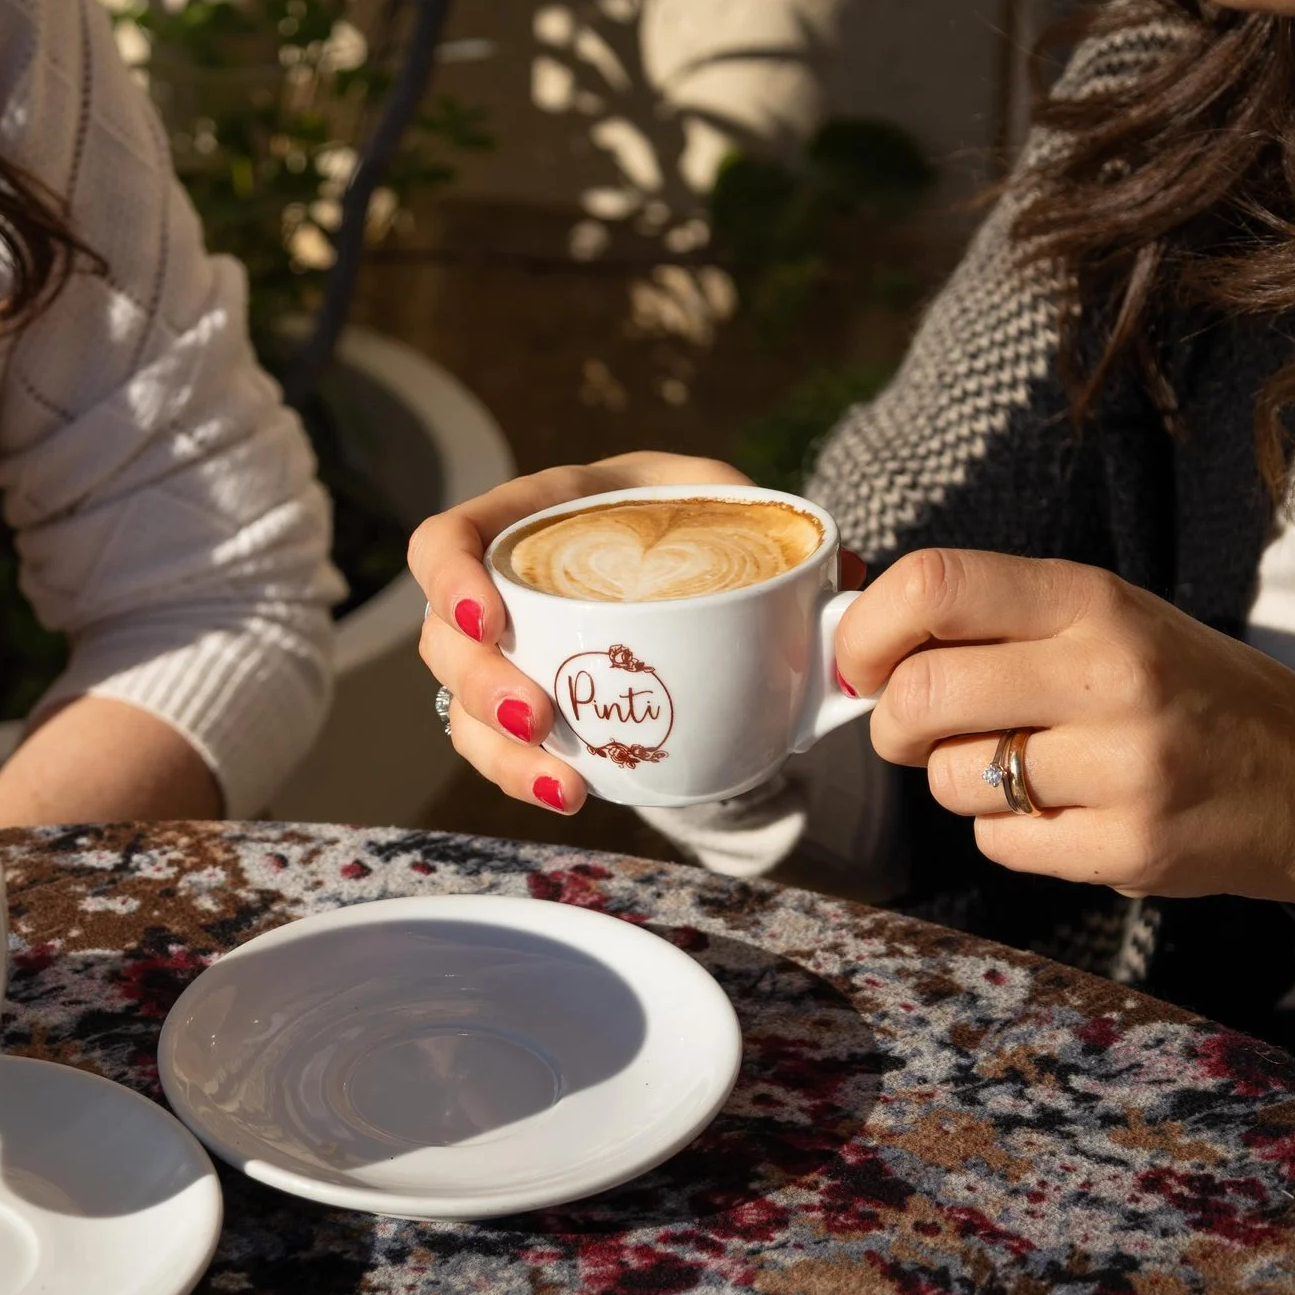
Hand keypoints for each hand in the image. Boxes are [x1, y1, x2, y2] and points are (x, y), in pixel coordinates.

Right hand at [409, 452, 756, 814]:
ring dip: (499, 750)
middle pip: (443, 639)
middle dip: (480, 685)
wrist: (692, 565)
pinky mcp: (527, 703)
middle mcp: (502, 586)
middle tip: (540, 715)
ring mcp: (507, 652)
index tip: (490, 619)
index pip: (446, 540)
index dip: (448, 579)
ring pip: (459, 705)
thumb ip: (776, 526)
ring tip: (561, 782)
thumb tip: (851, 576)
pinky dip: (522, 775)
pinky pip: (494, 745)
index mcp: (534, 518)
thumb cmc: (695, 519)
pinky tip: (569, 792)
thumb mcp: (728, 501)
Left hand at [838, 549, 1294, 909]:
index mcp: (1092, 601)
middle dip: (889, 723)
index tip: (860, 661)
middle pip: (919, 694)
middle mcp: (1109, 673)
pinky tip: (1064, 811)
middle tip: (911, 730)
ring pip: (948, 779)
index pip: (934, 584)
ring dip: (956, 780)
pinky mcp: (1128, 846)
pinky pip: (997, 843)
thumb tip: (851, 633)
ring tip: (1025, 767)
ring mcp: (1124, 765)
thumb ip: (989, 620)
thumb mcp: (1104, 619)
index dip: (867, 629)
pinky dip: (1007, 833)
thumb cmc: (1181, 690)